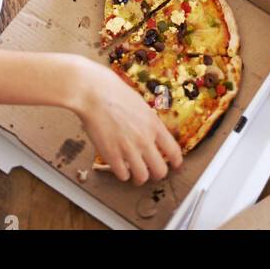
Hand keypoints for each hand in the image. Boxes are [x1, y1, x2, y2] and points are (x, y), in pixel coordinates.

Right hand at [68, 60, 182, 182]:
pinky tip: (120, 167)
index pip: (174, 151)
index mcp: (154, 124)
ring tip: (134, 174)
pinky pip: (123, 175)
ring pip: (142, 177)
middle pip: (160, 170)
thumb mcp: (139, 103)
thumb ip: (148, 121)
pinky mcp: (112, 155)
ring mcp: (128, 149)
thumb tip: (151, 132)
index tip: (175, 166)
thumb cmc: (113, 91)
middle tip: (151, 171)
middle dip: (157, 173)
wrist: (93, 92)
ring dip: (139, 177)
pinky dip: (122, 174)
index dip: (176, 162)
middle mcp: (144, 139)